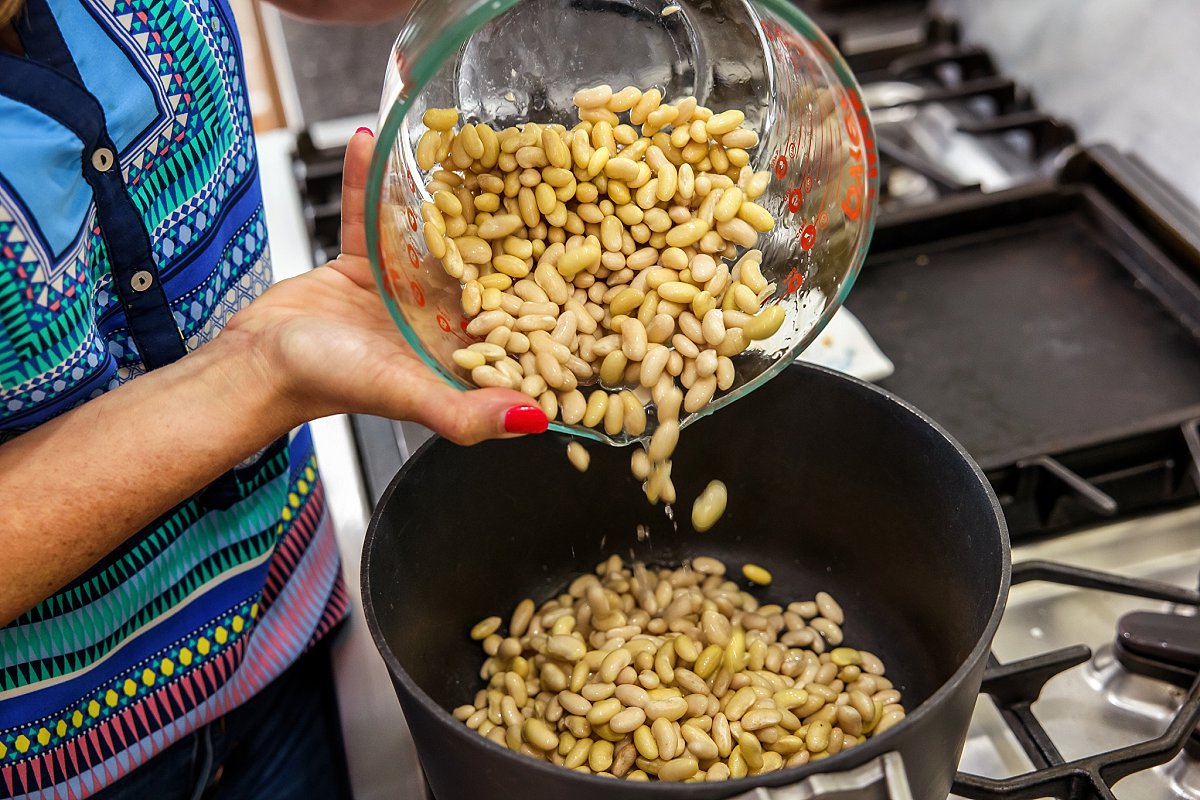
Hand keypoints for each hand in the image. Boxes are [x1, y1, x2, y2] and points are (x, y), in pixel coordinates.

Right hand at [225, 129, 546, 443]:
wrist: (256, 364)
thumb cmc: (329, 383)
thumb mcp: (407, 394)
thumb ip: (467, 413)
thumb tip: (534, 421)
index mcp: (456, 353)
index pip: (512, 319)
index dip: (544, 292)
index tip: (577, 252)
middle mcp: (435, 320)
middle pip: (480, 269)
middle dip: (503, 229)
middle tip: (531, 177)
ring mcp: (399, 288)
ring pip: (431, 235)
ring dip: (444, 198)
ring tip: (465, 150)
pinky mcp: (359, 264)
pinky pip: (371, 215)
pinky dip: (369, 182)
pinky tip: (374, 142)